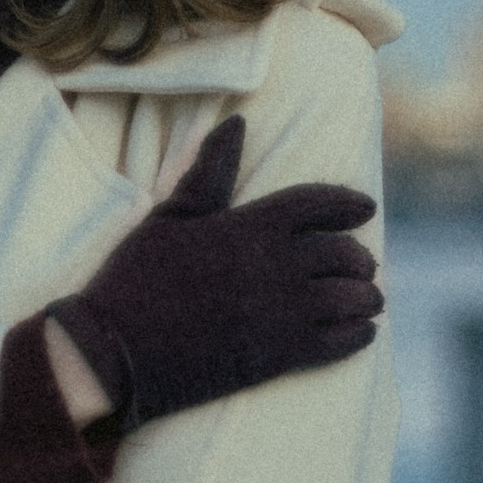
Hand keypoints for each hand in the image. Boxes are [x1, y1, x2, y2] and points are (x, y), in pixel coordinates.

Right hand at [46, 116, 381, 430]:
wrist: (113, 351)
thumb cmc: (134, 278)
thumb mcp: (169, 217)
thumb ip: (210, 173)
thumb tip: (236, 125)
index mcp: (250, 225)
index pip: (317, 203)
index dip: (347, 203)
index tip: (366, 208)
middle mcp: (276, 265)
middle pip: (342, 253)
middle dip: (359, 258)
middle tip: (363, 263)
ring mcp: (282, 313)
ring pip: (350, 299)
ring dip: (366, 298)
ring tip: (369, 300)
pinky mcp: (279, 356)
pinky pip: (339, 343)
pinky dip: (358, 336)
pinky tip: (361, 332)